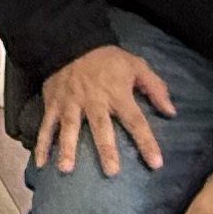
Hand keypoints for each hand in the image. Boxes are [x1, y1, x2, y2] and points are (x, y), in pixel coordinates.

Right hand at [37, 43, 174, 175]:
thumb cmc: (108, 59)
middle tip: (111, 172)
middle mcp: (94, 100)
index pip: (135, 120)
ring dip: (67, 148)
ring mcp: (70, 103)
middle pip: (101, 127)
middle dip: (106, 149)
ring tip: (66, 169)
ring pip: (69, 127)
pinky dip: (42, 144)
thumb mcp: (137, 65)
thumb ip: (155, 88)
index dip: (146, 142)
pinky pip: (46, 125)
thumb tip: (171, 111)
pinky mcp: (53, 103)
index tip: (156, 163)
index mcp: (117, 94)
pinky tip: (41, 163)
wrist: (72, 41)